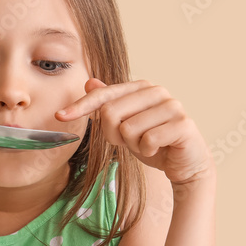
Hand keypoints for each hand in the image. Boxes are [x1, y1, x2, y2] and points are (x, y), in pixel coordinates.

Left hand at [56, 78, 214, 184]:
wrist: (185, 163)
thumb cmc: (154, 142)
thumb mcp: (126, 124)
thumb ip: (110, 103)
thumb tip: (90, 82)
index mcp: (141, 87)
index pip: (104, 94)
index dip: (80, 106)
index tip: (60, 116)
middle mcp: (157, 92)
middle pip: (112, 112)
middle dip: (114, 134)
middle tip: (129, 141)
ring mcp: (172, 106)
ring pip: (128, 129)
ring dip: (133, 145)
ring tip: (147, 145)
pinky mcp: (183, 124)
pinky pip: (147, 140)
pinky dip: (147, 151)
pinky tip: (157, 149)